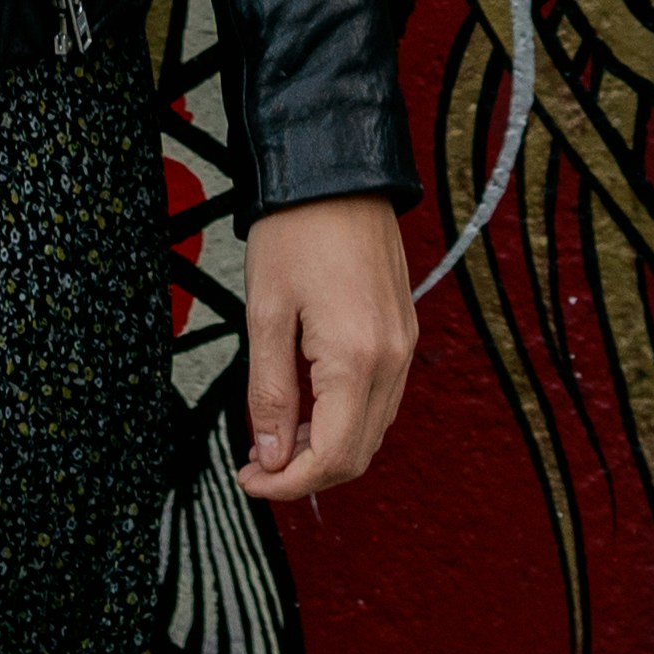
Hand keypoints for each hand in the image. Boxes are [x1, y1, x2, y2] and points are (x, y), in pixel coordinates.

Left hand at [237, 194, 416, 502]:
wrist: (336, 170)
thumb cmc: (293, 232)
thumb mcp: (266, 313)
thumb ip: (270, 392)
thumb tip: (272, 457)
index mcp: (358, 359)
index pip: (333, 456)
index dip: (288, 483)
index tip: (249, 480)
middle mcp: (393, 360)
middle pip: (358, 453)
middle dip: (305, 472)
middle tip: (255, 466)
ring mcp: (405, 346)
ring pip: (371, 429)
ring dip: (324, 446)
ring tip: (273, 437)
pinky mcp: (403, 332)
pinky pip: (380, 398)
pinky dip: (344, 416)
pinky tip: (306, 406)